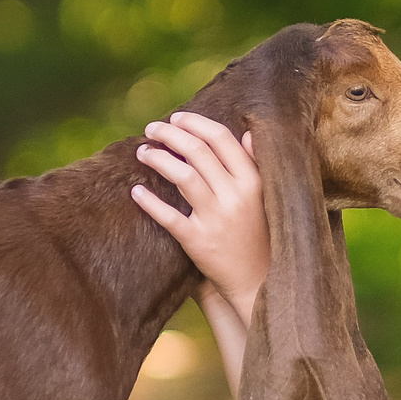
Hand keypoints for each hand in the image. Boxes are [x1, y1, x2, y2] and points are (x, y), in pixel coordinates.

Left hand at [131, 113, 268, 324]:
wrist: (256, 281)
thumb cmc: (257, 234)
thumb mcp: (263, 197)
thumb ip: (255, 164)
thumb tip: (247, 133)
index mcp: (251, 180)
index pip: (220, 138)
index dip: (194, 123)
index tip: (176, 118)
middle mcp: (235, 196)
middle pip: (197, 151)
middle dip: (170, 134)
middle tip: (151, 128)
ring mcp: (216, 219)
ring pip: (182, 176)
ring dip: (158, 158)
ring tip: (142, 151)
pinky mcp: (198, 242)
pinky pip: (169, 217)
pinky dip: (150, 202)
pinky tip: (136, 191)